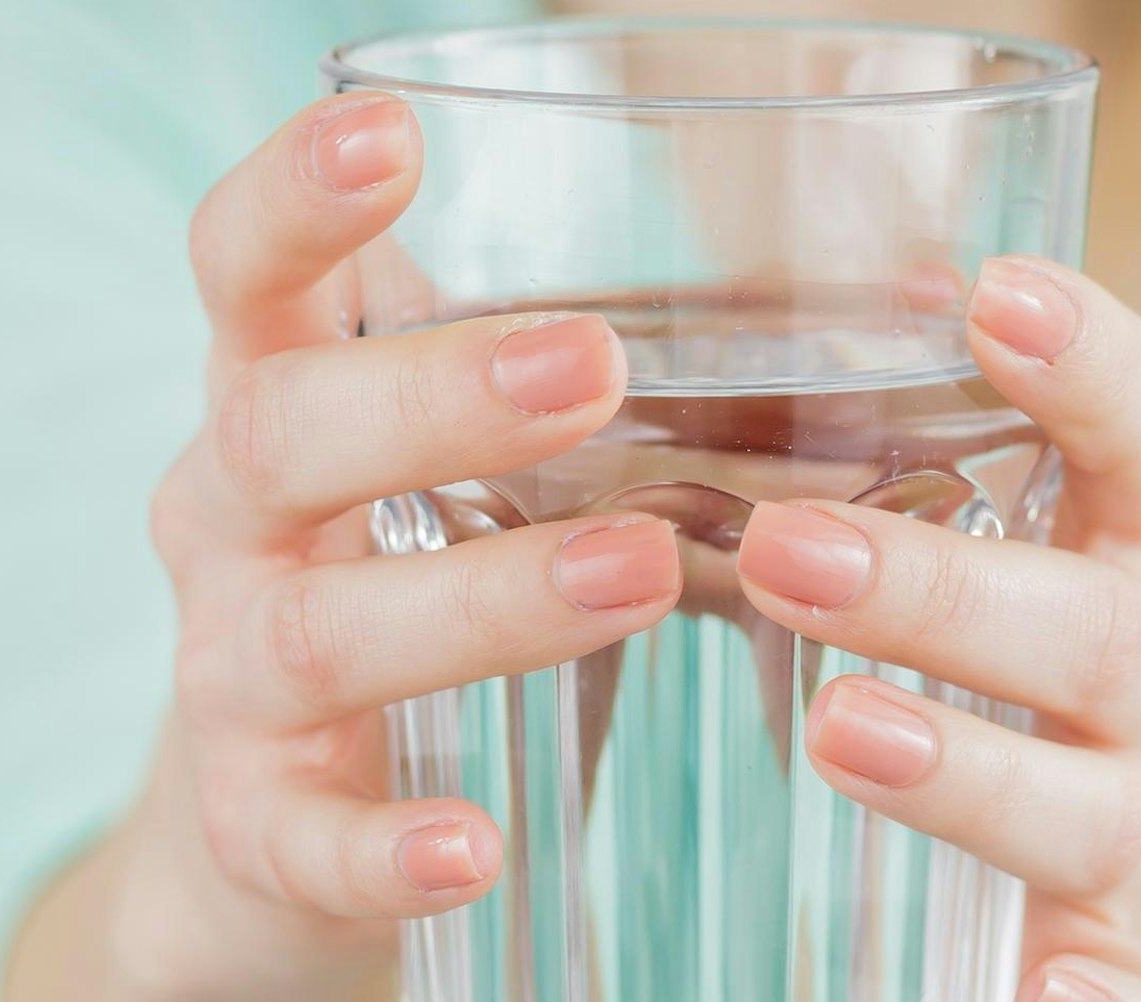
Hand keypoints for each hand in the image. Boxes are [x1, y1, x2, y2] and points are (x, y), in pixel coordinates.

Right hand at [9, 93, 681, 999]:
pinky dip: (386, 843)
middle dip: (431, 396)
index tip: (390, 132)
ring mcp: (230, 680)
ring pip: (316, 628)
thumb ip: (624, 391)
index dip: (295, 198)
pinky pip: (305, 837)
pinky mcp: (257, 828)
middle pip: (278, 432)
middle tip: (594, 366)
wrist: (271, 832)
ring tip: (635, 573)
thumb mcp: (470, 472)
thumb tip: (911, 302)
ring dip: (476, 599)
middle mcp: (229, 526)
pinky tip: (476, 843)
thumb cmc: (409, 593)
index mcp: (280, 406)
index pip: (245, 275)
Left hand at [733, 254, 1140, 998]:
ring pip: (1076, 809)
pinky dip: (1085, 1000)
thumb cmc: (1120, 685)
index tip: (993, 293)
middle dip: (940, 589)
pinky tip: (1040, 993)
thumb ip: (962, 468)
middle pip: (1082, 631)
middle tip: (788, 547)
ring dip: (964, 773)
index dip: (1088, 360)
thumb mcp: (1083, 558)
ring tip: (846, 733)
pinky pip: (1130, 993)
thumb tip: (794, 327)